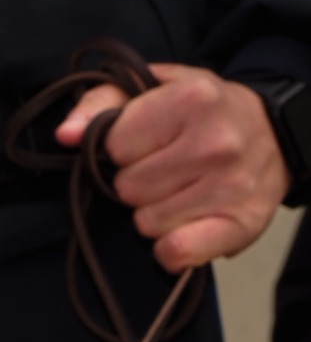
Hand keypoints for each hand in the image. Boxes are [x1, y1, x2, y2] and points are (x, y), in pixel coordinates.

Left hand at [55, 63, 290, 271]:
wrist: (275, 134)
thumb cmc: (204, 112)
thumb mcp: (157, 88)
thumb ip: (102, 102)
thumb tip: (66, 135)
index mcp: (192, 98)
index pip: (114, 145)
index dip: (121, 149)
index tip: (146, 144)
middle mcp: (215, 142)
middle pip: (128, 189)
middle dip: (137, 184)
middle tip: (167, 170)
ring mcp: (230, 187)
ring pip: (147, 224)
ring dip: (155, 215)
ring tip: (182, 192)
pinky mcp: (238, 225)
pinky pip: (174, 253)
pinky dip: (171, 248)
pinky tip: (186, 225)